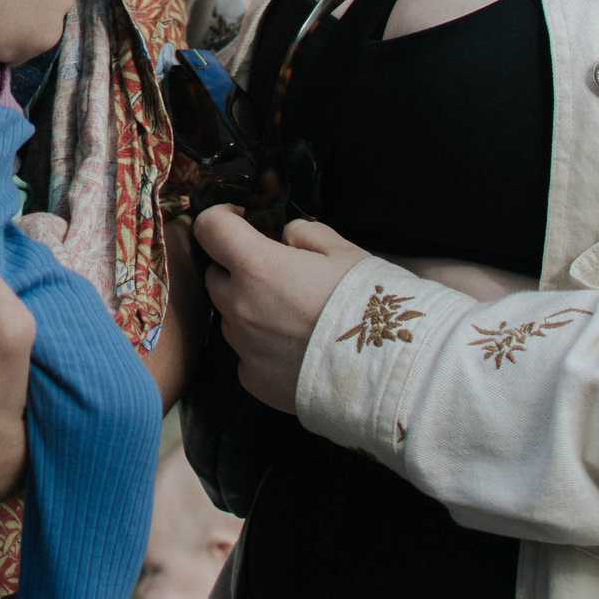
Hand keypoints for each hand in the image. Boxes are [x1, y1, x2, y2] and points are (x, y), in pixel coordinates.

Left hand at [194, 207, 369, 412]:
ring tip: (295, 319)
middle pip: (216, 277)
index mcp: (257, 267)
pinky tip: (296, 350)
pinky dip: (262, 348)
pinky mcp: (254, 380)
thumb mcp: (343, 252)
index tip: (240, 221)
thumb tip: (286, 237)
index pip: (210, 228)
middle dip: (237, 270)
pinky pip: (246, 355)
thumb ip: (304, 234)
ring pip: (231, 318)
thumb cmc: (368, 305)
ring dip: (250, 311)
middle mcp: (241, 307)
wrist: (388, 371)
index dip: (221, 218)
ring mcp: (244, 347)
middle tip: (276, 276)